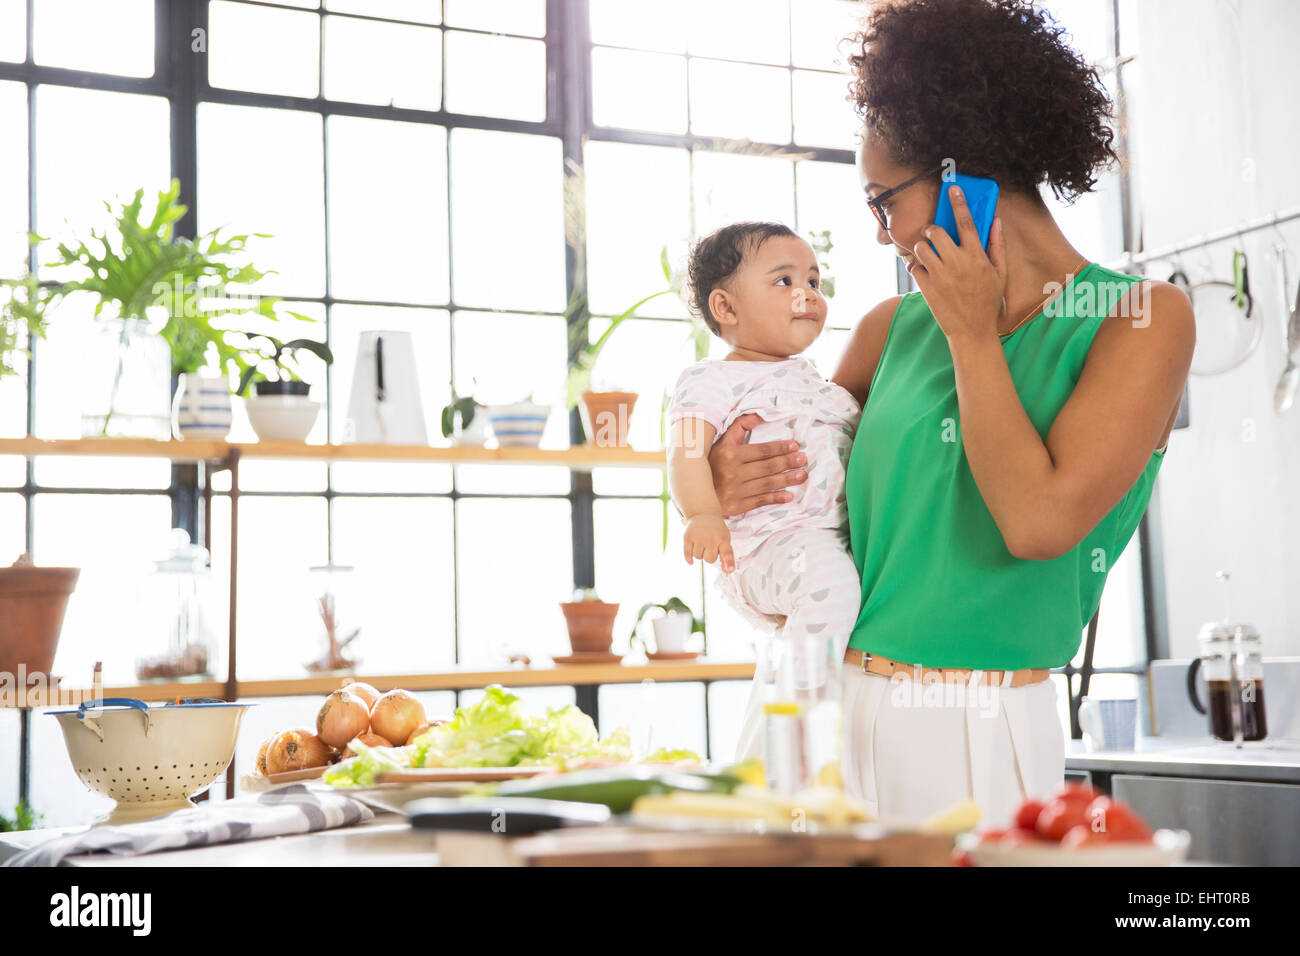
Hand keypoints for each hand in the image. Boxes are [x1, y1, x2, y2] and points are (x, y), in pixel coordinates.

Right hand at [684, 514, 735, 572]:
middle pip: (709, 559)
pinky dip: (689, 559)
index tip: (730, 570)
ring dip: (699, 554)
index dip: (729, 562)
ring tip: (701, 545)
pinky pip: (687, 554)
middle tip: (709, 547)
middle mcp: (711, 538)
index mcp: (722, 539)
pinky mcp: (687, 537)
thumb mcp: (725, 539)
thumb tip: (727, 571)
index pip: (727, 552)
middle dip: (709, 557)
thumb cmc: (716, 530)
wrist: (703, 513)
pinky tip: (691, 560)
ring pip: (698, 557)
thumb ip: (726, 555)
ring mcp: (698, 537)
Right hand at [706, 413, 807, 516]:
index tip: (795, 445)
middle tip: (803, 459)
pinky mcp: (736, 506)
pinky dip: (776, 498)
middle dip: (788, 462)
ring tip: (802, 474)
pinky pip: (760, 501)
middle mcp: (732, 473)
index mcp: (729, 455)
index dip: (780, 447)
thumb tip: (758, 416)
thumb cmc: (712, 464)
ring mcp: (735, 491)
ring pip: (767, 484)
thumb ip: (738, 427)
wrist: (694, 492)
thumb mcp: (721, 443)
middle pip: (767, 467)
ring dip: (787, 479)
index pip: (761, 450)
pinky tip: (789, 495)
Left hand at [909, 184, 1007, 342]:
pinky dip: (915, 267)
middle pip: (935, 232)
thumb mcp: (1000, 274)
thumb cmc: (988, 302)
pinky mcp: (927, 288)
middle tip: (932, 234)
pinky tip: (923, 272)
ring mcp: (940, 275)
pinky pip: (914, 267)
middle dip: (931, 230)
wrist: (972, 332)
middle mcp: (957, 263)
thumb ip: (998, 246)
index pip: (966, 223)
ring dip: (922, 248)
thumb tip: (997, 221)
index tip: (953, 189)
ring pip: (921, 248)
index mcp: (977, 257)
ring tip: (928, 256)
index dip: (959, 203)